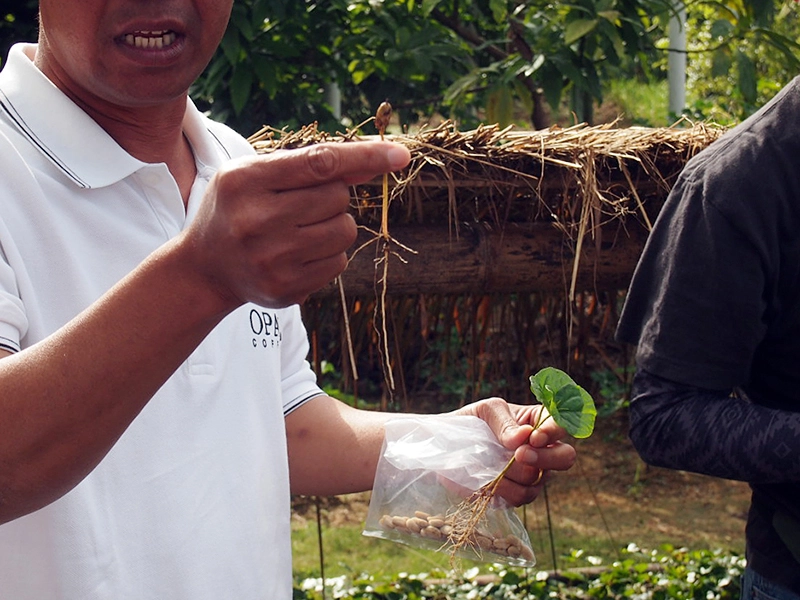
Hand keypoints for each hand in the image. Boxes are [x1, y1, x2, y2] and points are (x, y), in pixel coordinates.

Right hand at [183, 141, 410, 308]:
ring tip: (300, 228)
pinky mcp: (285, 288)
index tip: (401, 155)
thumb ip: (312, 164)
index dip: (364, 156)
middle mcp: (257, 220)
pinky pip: (339, 262)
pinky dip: (328, 254)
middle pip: (338, 197)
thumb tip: (374, 160)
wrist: (205, 268)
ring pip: (344, 230)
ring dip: (334, 225)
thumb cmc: (238, 208)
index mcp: (246, 181)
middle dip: (331, 196)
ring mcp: (272, 259)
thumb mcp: (259, 174)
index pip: (319, 163)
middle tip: (300, 204)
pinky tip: (299, 253)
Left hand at [455, 397, 576, 505]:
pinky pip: (520, 497)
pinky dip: (504, 490)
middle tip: (520, 455)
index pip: (562, 425)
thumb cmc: (470, 421)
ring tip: (492, 466)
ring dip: (515, 475)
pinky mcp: (515, 494)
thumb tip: (524, 437)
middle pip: (565, 457)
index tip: (534, 437)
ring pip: (539, 481)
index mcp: (538, 422)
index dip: (554, 433)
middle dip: (545, 458)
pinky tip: (489, 480)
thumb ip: (504, 422)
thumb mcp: (485, 411)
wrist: (446, 447)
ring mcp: (532, 475)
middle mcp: (541, 450)